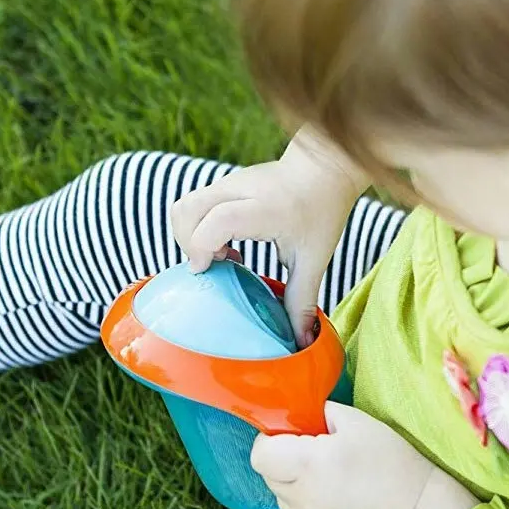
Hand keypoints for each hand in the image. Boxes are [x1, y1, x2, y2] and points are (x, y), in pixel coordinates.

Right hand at [171, 127, 368, 346]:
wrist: (324, 168)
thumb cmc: (321, 211)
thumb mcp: (314, 258)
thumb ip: (301, 299)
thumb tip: (300, 340)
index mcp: (264, 208)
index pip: (217, 219)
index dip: (202, 246)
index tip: (208, 270)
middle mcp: (239, 190)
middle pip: (186, 209)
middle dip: (187, 244)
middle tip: (212, 267)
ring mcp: (228, 183)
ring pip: (183, 205)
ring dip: (189, 235)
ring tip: (219, 256)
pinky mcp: (223, 184)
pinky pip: (193, 205)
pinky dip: (197, 228)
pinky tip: (226, 244)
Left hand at [251, 401, 436, 508]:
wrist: (413, 508)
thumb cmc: (387, 459)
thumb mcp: (354, 421)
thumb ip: (316, 412)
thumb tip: (294, 415)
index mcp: (308, 464)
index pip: (260, 455)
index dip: (270, 442)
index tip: (291, 437)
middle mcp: (301, 497)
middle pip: (268, 474)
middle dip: (282, 461)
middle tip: (313, 455)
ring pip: (280, 496)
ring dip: (293, 483)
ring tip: (326, 478)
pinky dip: (305, 504)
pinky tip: (332, 498)